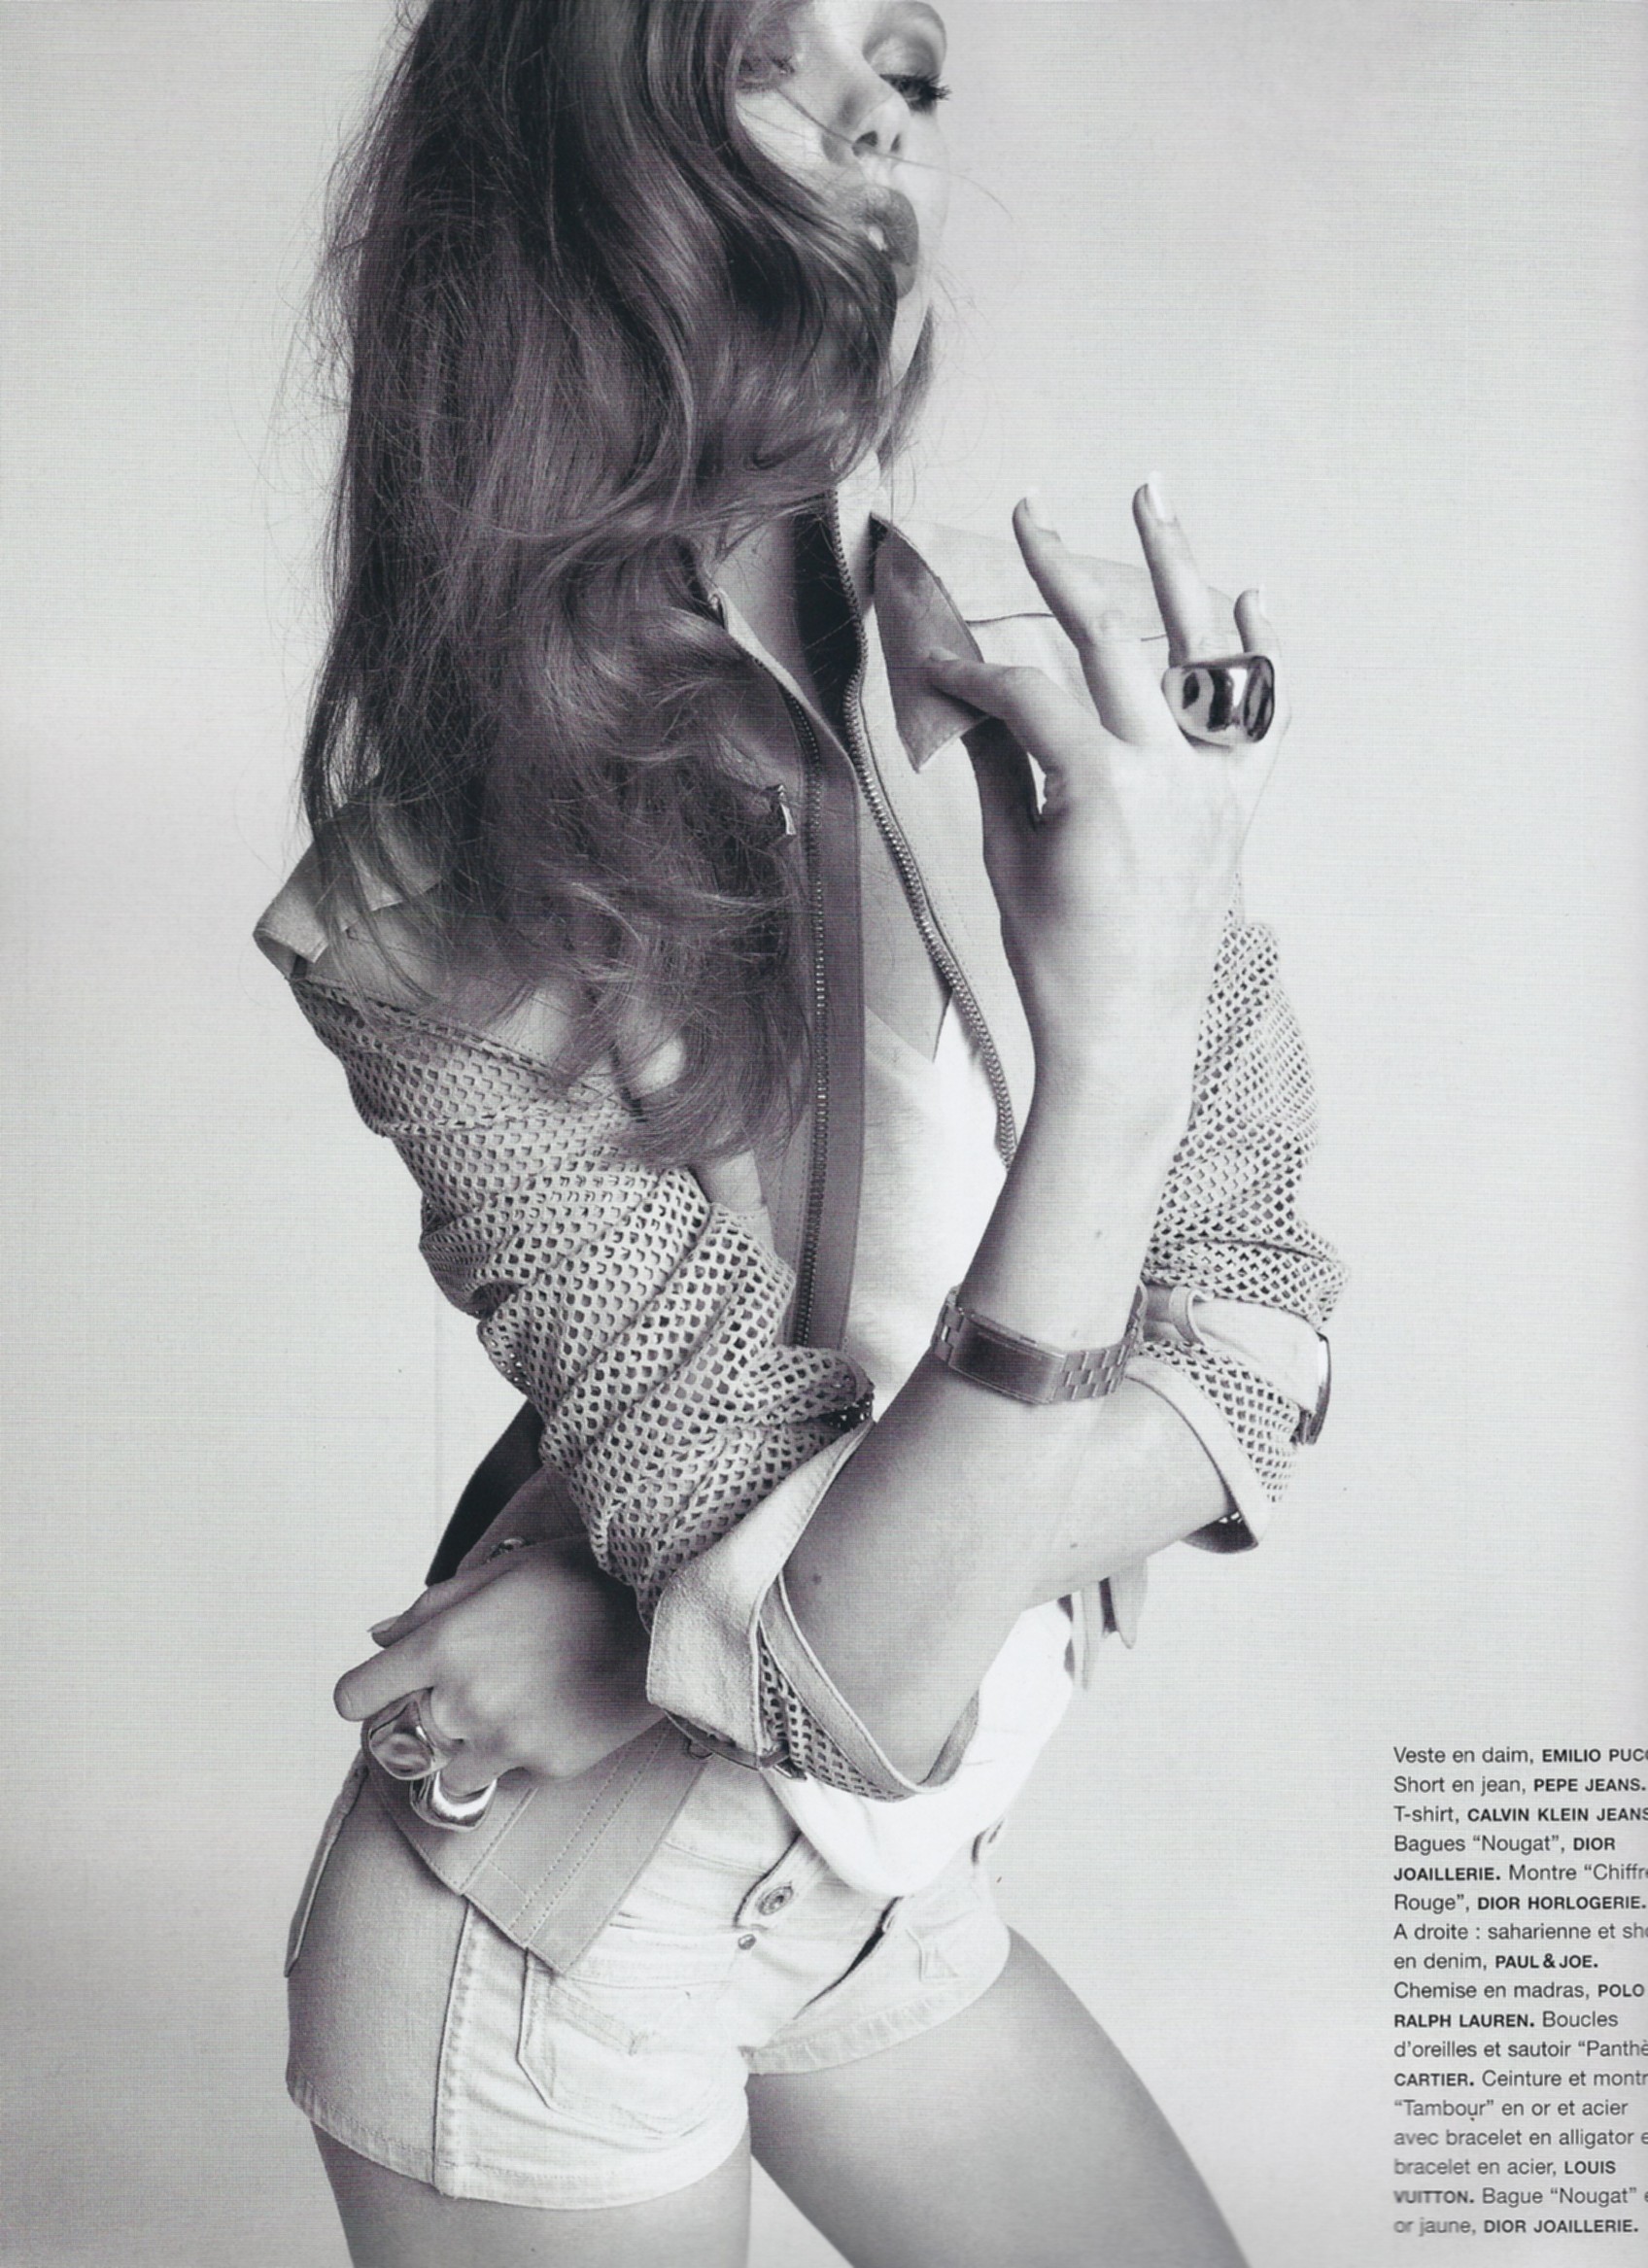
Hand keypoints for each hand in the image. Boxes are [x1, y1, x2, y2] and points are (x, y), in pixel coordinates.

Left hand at [334, 1537, 660, 1791]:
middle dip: (419, 1723)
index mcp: (444, 1644)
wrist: (665, 1614)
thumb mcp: (503, 1571)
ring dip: (466, 1750)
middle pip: (400, 1741)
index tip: (381, 1693)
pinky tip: (553, 1714)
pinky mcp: (547, 1765)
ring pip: (451, 1772)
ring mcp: (505, 1738)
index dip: (364, 1695)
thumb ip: (432, 1607)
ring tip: (507, 1712)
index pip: (357, 1696)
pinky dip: (521, 1753)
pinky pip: (511, 1773)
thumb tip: (380, 1636)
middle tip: (458, 1698)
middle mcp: (464, 1698)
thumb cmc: (585, 1580)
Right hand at [927, 482, 1284, 1096]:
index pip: (1025, 696)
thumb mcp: (1010, 856)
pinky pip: (1262, 720)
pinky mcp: (1238, 810)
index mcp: (1099, 785)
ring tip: (1155, 499)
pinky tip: (1252, 595)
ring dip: (1175, 569)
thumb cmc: (1056, 959)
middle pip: (1108, 641)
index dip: (971, 675)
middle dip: (1060, 567)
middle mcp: (1167, 771)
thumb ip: (996, 763)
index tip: (934, 667)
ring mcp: (1212, 786)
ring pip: (1196, 653)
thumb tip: (967, 697)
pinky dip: (1261, 658)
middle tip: (1029, 511)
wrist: (1127, 1035)